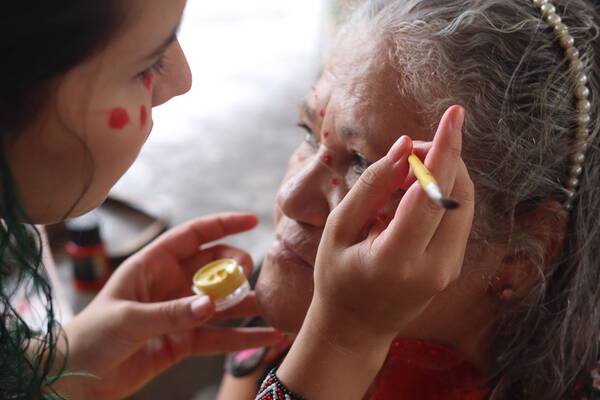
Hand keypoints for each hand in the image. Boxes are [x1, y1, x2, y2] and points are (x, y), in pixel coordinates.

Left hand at [58, 213, 281, 398]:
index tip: (252, 221)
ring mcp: (181, 313)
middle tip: (245, 277)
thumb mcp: (127, 318)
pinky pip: (219, 336)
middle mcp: (171, 285)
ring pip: (222, 302)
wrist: (76, 378)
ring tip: (273, 305)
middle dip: (236, 268)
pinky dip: (243, 337)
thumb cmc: (90, 337)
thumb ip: (170, 312)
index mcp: (152, 265)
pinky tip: (268, 336)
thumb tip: (210, 305)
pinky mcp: (185, 341)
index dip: (222, 225)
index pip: (193, 236)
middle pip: (214, 267)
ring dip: (247, 303)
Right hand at [312, 105, 472, 341]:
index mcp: (398, 258)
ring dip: (443, 172)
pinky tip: (415, 190)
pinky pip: (457, 216)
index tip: (455, 113)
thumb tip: (403, 147)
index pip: (432, 194)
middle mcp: (434, 266)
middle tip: (408, 147)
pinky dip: (442, 192)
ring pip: (463, 203)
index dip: (445, 148)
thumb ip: (371, 187)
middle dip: (441, 156)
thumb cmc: (337, 277)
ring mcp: (449, 269)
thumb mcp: (339, 230)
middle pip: (456, 193)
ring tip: (407, 170)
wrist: (355, 328)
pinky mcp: (453, 267)